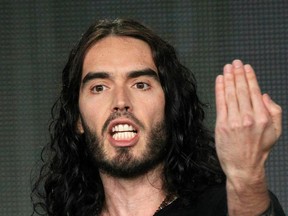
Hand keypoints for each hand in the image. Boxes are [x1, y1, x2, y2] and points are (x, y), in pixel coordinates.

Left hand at [215, 59, 281, 214]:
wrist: (243, 166)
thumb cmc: (258, 149)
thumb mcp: (276, 132)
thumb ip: (274, 111)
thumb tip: (264, 95)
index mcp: (263, 117)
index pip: (254, 91)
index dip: (249, 77)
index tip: (246, 67)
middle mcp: (248, 117)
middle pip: (241, 90)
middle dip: (238, 73)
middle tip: (235, 63)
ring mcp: (234, 121)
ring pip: (230, 94)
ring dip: (228, 78)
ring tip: (227, 68)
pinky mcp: (222, 125)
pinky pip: (220, 103)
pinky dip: (220, 89)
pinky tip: (220, 80)